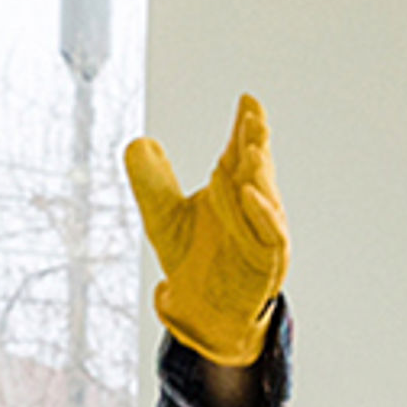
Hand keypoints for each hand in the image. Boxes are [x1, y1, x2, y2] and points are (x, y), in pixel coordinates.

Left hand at [126, 92, 288, 367]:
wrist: (199, 308)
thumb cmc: (190, 257)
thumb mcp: (162, 216)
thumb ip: (151, 182)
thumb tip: (138, 143)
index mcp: (232, 188)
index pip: (240, 150)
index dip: (244, 125)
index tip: (247, 98)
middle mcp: (252, 205)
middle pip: (256, 167)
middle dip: (256, 141)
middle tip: (252, 114)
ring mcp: (263, 231)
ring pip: (265, 196)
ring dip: (260, 173)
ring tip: (251, 149)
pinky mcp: (266, 260)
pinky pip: (269, 234)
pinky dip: (260, 213)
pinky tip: (249, 193)